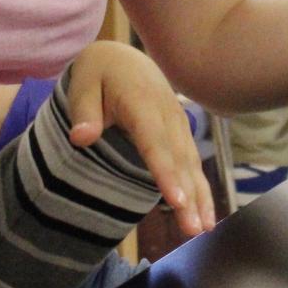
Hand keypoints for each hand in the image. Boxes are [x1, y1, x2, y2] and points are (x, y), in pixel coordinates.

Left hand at [64, 40, 213, 234]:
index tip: (176, 199)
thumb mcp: (84, 83)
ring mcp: (178, 125)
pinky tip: (206, 214)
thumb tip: (81, 138)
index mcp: (142, 103)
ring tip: (204, 228)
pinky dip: (201, 189)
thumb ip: (84, 111)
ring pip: (191, 164)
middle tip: (194, 229)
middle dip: (189, 196)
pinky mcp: (181, 134)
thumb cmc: (101, 73)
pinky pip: (193, 164)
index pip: (154, 142)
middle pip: (179, 160)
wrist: (124, 58)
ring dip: (200, 197)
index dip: (165, 171)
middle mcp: (167, 116)